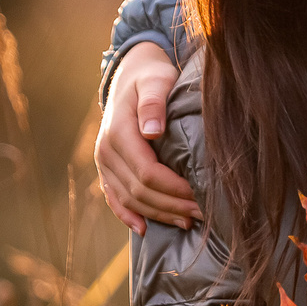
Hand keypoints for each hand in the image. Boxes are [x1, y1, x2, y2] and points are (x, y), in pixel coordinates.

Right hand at [96, 44, 197, 233]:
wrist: (130, 76)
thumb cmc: (151, 78)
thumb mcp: (156, 80)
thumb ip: (154, 102)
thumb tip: (152, 130)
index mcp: (119, 133)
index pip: (147, 173)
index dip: (174, 189)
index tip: (200, 196)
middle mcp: (106, 151)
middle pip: (140, 191)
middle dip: (172, 206)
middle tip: (203, 214)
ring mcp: (103, 163)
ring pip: (129, 200)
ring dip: (158, 214)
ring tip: (188, 221)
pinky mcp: (106, 169)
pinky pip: (114, 199)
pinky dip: (128, 216)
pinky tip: (146, 229)